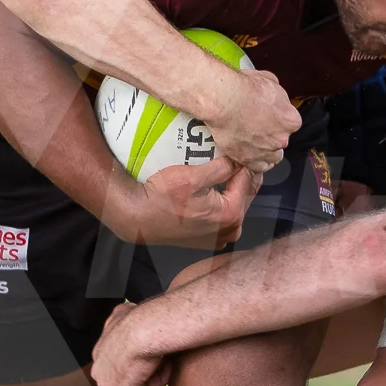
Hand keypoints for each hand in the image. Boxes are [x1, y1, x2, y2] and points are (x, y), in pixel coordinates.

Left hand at [92, 302, 171, 385]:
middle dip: (147, 377)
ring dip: (155, 381)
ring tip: (169, 369)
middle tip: (167, 369)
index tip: (149, 368)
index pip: (119, 362)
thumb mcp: (127, 311)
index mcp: (101, 348)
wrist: (144, 329)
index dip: (138, 365)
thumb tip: (125, 310)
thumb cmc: (142, 319)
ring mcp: (104, 381)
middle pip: (127, 376)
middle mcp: (98, 366)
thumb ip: (123, 315)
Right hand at [109, 157, 258, 247]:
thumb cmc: (161, 198)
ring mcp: (219, 237)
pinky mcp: (208, 238)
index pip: (248, 180)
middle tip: (236, 155)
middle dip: (241, 175)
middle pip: (244, 194)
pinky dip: (221, 200)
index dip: (246, 160)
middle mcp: (229, 229)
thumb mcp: (192, 177)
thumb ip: (222, 167)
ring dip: (232, 187)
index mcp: (231, 213)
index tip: (242, 146)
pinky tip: (213, 188)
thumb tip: (238, 160)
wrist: (137, 217)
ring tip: (225, 168)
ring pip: (234, 204)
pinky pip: (222, 215)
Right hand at [204, 66, 300, 173]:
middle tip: (258, 128)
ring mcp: (265, 151)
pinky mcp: (248, 159)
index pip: (290, 124)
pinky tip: (249, 156)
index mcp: (291, 120)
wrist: (224, 100)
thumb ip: (277, 93)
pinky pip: (256, 167)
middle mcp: (281, 138)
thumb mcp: (269, 80)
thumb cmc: (243, 88)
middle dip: (272, 136)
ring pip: (271, 157)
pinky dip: (253, 162)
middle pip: (281, 141)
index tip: (271, 119)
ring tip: (254, 144)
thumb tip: (274, 94)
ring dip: (265, 152)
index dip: (279, 121)